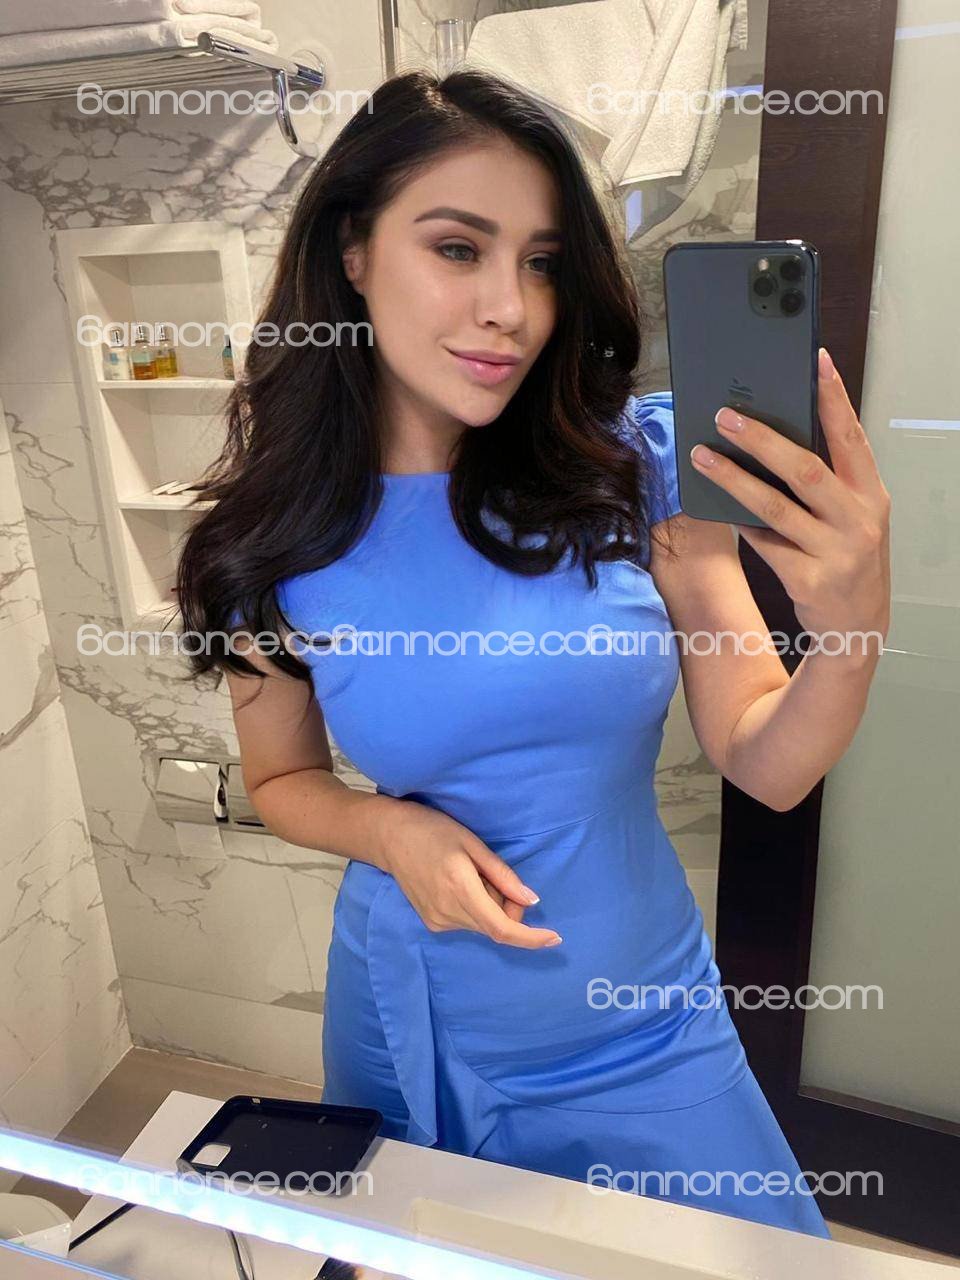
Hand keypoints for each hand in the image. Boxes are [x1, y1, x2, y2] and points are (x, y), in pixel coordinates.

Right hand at [376, 799, 562, 949]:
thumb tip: (532, 901)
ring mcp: (437, 921)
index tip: (555, 938)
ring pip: (482, 925)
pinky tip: (460, 883)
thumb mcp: (473, 844)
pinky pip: (468, 923)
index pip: (501, 928)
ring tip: (472, 875)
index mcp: (461, 889)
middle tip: (499, 877)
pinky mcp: (432, 923)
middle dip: (510, 909)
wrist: (390, 837)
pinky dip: (476, 908)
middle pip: (495, 927)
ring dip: (491, 906)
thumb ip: (502, 875)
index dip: (530, 938)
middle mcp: (448, 912)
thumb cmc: (434, 830)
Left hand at [691, 347, 890, 645]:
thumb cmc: (847, 558)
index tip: (815, 363)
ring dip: (734, 479)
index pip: (852, 437)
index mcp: (871, 494)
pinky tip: (716, 506)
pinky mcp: (808, 580)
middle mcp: (858, 520)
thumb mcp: (852, 517)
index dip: (834, 399)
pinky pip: (763, 543)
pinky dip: (740, 523)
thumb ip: (827, 483)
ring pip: (775, 507)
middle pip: (806, 470)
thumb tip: (773, 438)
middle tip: (726, 416)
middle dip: (762, 440)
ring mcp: (835, 552)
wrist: (857, 628)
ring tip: (702, 456)